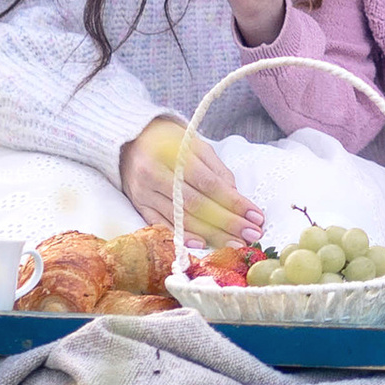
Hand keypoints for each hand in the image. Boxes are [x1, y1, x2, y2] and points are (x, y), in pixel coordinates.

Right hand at [118, 115, 263, 244]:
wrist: (128, 140)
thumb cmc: (167, 140)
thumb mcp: (195, 144)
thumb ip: (216, 169)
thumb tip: (236, 195)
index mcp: (172, 154)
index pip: (209, 184)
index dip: (233, 202)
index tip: (256, 215)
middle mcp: (156, 175)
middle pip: (197, 205)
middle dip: (227, 223)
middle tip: (252, 235)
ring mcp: (145, 193)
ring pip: (181, 219)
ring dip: (212, 235)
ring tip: (236, 244)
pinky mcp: (138, 206)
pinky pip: (161, 226)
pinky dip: (183, 237)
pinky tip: (202, 245)